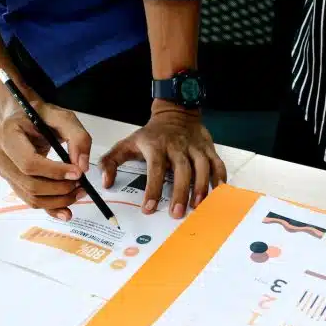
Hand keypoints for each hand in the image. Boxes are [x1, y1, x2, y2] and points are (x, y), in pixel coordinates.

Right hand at [0, 99, 91, 220]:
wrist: (19, 115)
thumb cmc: (40, 114)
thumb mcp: (63, 117)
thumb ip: (78, 138)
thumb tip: (82, 167)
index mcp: (7, 134)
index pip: (29, 162)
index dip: (55, 172)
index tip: (78, 173)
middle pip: (30, 183)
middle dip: (59, 189)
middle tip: (81, 185)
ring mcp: (1, 170)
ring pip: (30, 196)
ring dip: (58, 200)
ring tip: (78, 192)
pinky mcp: (10, 180)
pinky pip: (29, 199)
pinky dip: (49, 208)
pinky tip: (66, 211)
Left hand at [100, 101, 226, 218]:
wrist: (175, 112)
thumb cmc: (151, 134)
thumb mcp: (127, 144)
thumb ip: (111, 162)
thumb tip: (106, 183)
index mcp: (156, 146)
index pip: (154, 168)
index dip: (152, 189)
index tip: (149, 208)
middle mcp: (177, 146)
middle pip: (181, 169)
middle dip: (180, 192)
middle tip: (176, 214)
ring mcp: (194, 147)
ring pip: (202, 166)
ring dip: (200, 187)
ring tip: (197, 206)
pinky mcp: (208, 148)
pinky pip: (217, 163)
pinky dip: (219, 178)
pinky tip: (217, 192)